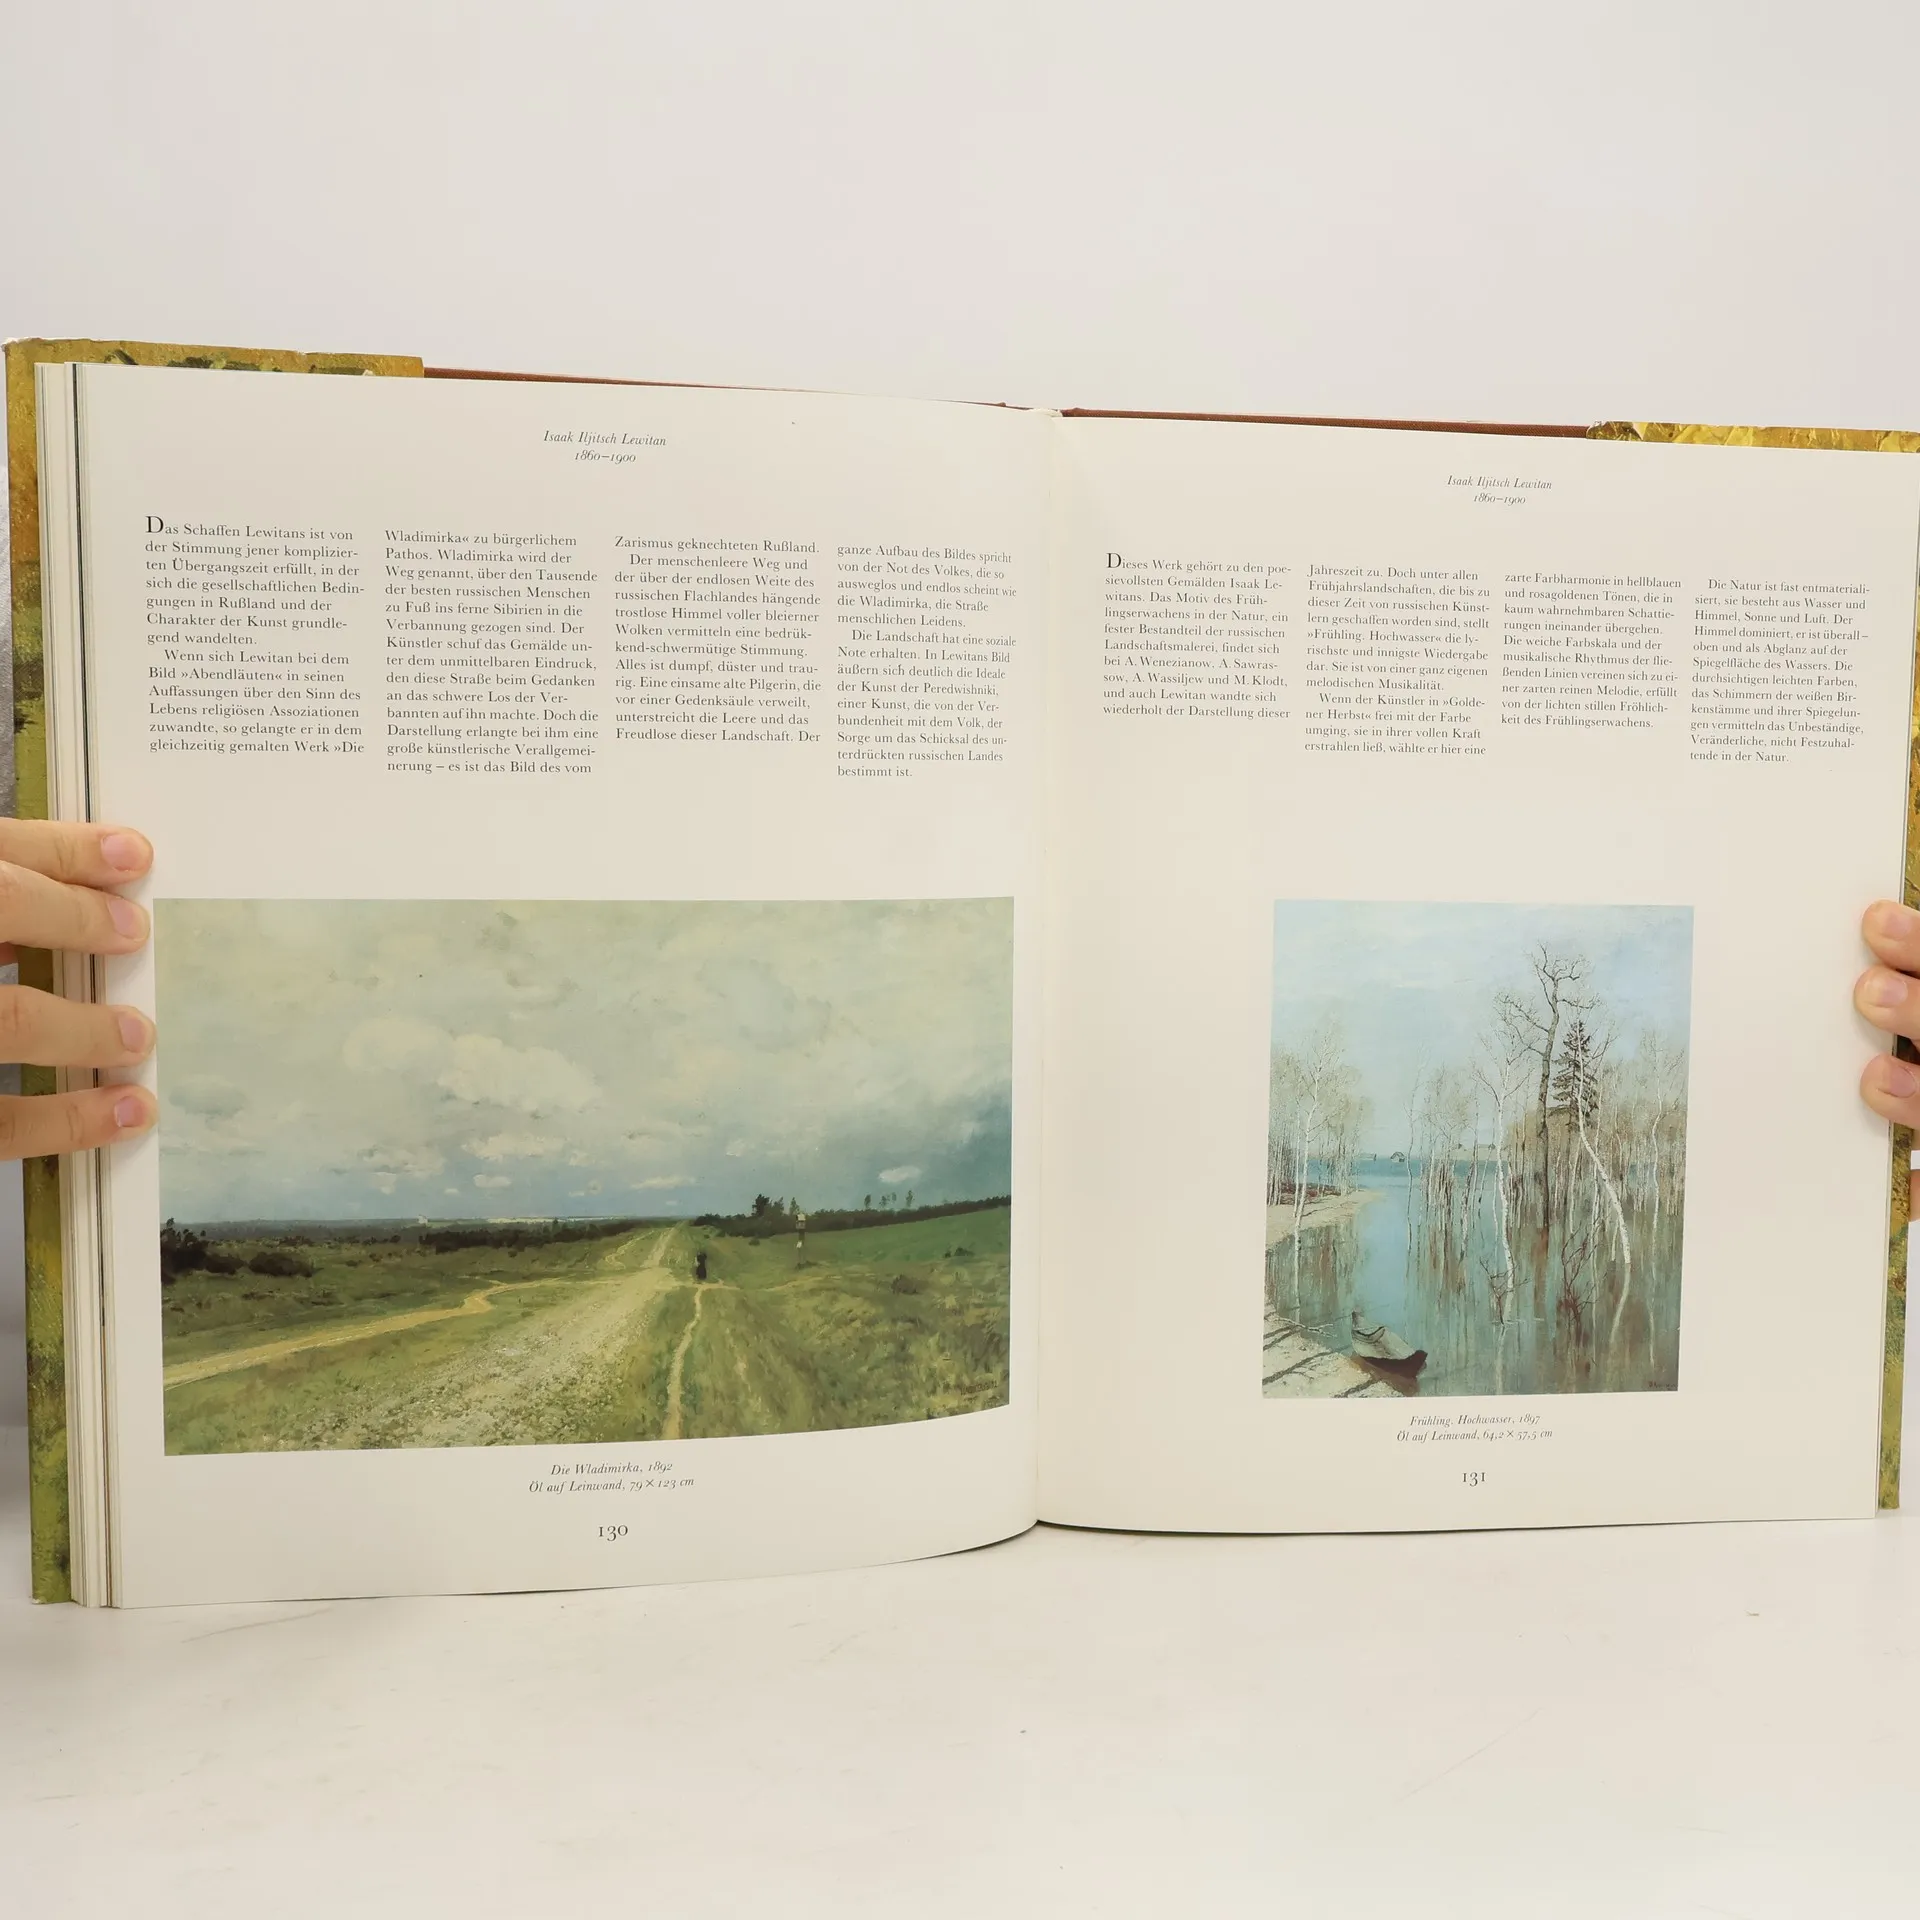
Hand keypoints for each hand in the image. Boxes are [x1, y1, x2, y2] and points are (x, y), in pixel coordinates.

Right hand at [0, 821, 155, 1157]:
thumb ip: (4, 902)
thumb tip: (81, 894)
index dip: (60, 852)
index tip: (133, 856)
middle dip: (69, 919)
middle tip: (135, 934)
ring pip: (8, 1019)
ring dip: (79, 1028)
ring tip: (138, 1037)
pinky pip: (0, 1122)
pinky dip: (66, 1121)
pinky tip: (125, 1113)